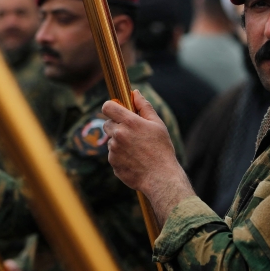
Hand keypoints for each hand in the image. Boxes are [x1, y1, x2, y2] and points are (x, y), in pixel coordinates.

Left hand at [101, 91, 193, 223]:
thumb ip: (144, 107)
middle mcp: (118, 135)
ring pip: (111, 141)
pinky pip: (113, 155)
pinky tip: (135, 160)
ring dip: (120, 142)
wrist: (160, 177)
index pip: (108, 107)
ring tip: (137, 150)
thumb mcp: (157, 125)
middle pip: (107, 124)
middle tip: (132, 133)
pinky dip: (121, 156)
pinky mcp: (113, 163)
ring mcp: (114, 150)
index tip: (116, 110)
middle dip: (116, 126)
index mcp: (130, 122)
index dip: (111, 107)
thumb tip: (135, 93)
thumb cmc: (162, 149)